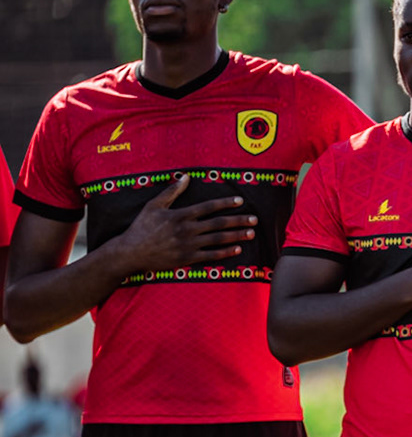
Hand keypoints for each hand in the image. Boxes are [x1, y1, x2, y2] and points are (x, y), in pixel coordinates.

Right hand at [104, 176, 255, 275]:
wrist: (131, 252)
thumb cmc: (142, 227)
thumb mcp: (154, 206)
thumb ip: (172, 191)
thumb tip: (186, 177)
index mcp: (180, 215)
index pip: (208, 207)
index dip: (226, 203)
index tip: (240, 201)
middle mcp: (187, 229)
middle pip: (218, 223)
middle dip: (238, 221)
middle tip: (254, 219)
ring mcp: (188, 245)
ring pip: (218, 239)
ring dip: (237, 236)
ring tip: (251, 233)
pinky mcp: (187, 259)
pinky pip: (211, 255)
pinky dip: (225, 252)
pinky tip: (237, 249)